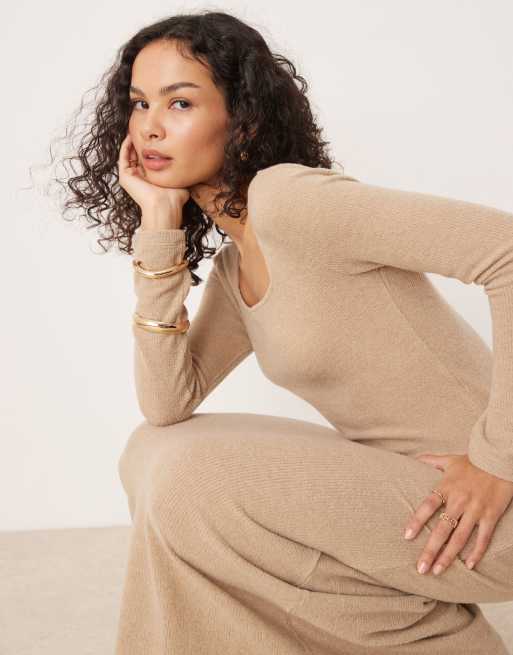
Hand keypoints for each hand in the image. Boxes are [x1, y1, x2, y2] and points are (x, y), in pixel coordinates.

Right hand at [117, 133, 189, 214]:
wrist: (164, 204)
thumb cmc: (173, 198)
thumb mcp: (178, 180)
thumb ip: (179, 173)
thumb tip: (189, 167)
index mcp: (151, 180)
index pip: (147, 161)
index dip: (150, 149)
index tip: (154, 139)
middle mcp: (140, 178)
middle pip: (137, 156)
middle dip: (139, 144)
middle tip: (142, 131)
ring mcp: (131, 178)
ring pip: (128, 156)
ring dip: (130, 143)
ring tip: (134, 130)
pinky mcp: (125, 177)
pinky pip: (123, 158)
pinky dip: (125, 147)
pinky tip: (130, 137)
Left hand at [404, 452, 512, 575]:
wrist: (498, 460)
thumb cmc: (473, 461)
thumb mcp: (449, 459)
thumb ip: (430, 460)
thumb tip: (413, 457)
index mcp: (446, 488)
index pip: (427, 506)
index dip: (416, 521)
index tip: (406, 537)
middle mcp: (459, 501)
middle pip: (441, 529)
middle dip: (430, 550)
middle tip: (420, 568)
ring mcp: (475, 510)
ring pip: (459, 538)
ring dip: (448, 556)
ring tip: (437, 571)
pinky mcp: (491, 516)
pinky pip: (483, 538)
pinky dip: (476, 552)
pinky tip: (468, 566)